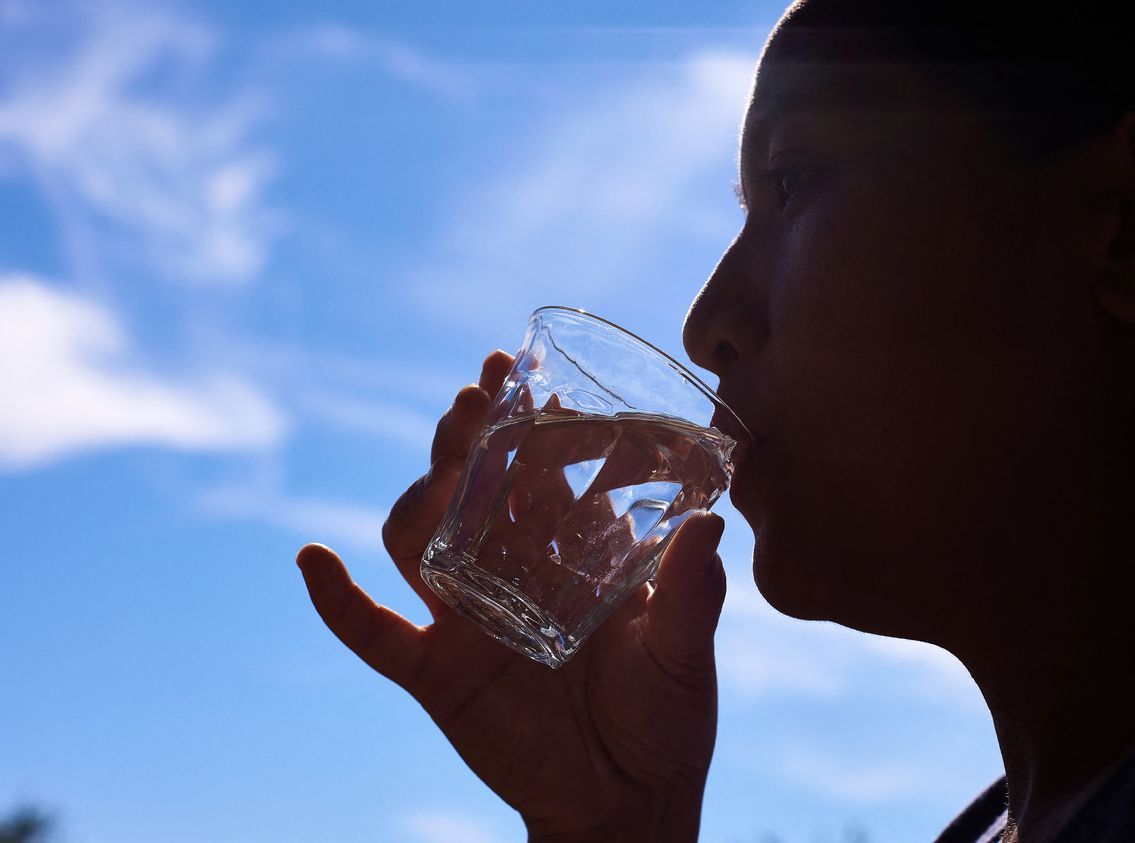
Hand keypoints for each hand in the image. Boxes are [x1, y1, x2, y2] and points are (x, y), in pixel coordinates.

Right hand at [297, 350, 726, 841]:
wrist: (629, 802)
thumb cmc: (666, 718)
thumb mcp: (684, 653)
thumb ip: (694, 596)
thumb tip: (712, 526)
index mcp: (571, 553)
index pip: (541, 474)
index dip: (531, 426)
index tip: (533, 380)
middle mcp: (511, 571)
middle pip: (473, 489)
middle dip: (472, 437)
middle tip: (479, 391)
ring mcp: (466, 618)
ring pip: (422, 538)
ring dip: (425, 491)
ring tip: (444, 453)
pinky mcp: (435, 673)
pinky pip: (372, 633)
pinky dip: (336, 601)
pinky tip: (312, 558)